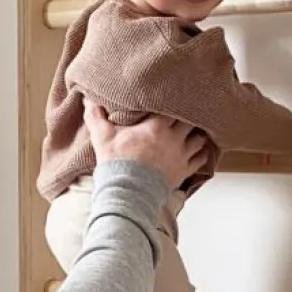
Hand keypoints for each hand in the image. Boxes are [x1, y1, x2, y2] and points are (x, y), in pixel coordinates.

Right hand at [84, 101, 206, 188]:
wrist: (128, 193)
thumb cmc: (117, 164)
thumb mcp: (102, 137)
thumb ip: (96, 116)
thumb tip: (88, 98)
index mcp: (157, 126)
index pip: (174, 106)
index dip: (175, 101)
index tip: (173, 98)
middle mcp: (174, 138)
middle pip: (191, 121)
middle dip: (189, 116)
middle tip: (186, 112)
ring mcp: (181, 156)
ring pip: (200, 139)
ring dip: (197, 134)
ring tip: (194, 130)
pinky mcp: (184, 171)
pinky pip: (201, 159)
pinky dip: (202, 153)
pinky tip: (199, 150)